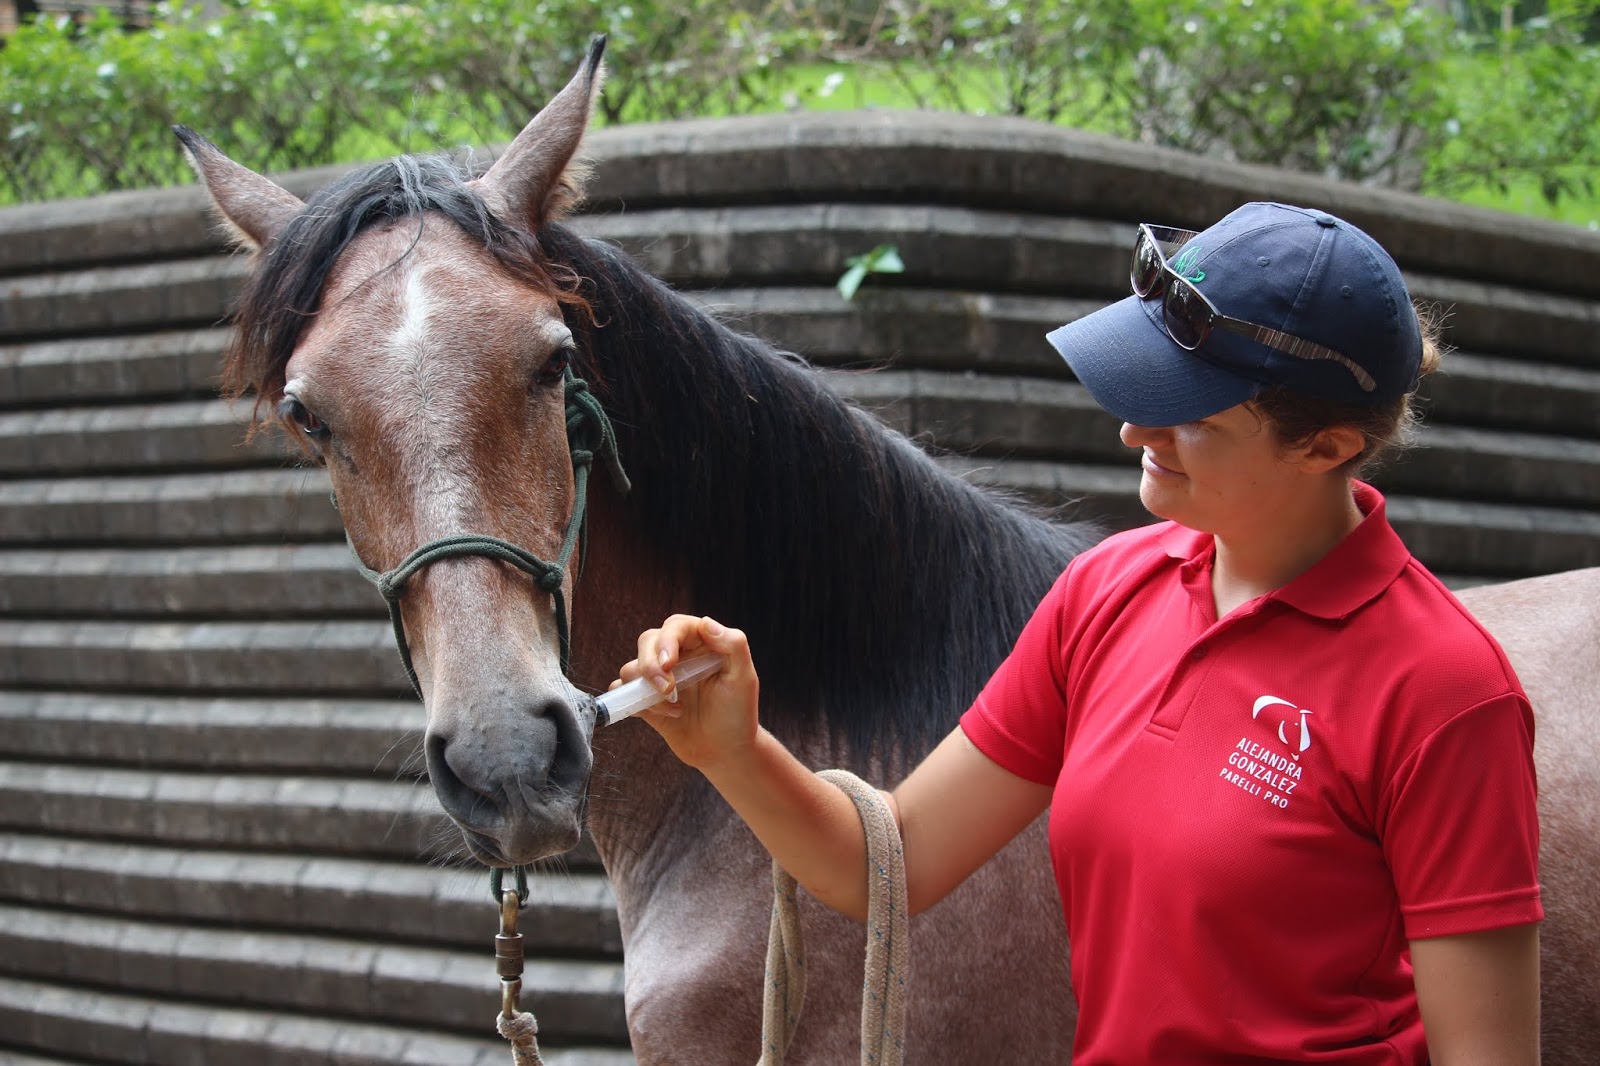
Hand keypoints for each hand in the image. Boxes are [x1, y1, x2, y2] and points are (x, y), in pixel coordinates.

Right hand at [611, 614, 759, 770]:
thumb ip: (734, 646)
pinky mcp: (647, 700)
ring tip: (675, 707)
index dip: (667, 640)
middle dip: (650, 664)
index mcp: (701, 643)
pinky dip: (633, 702)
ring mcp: (660, 678)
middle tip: (667, 689)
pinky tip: (664, 715)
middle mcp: (678, 656)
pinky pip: (622, 692)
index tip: (669, 664)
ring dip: (645, 688)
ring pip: (632, 667)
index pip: (676, 627)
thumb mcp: (744, 679)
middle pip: (648, 641)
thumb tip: (706, 622)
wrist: (725, 751)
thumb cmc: (738, 713)